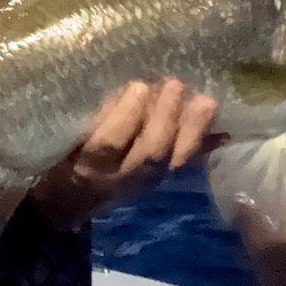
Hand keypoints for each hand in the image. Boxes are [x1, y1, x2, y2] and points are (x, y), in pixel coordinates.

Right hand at [28, 80, 220, 228]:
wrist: (67, 201)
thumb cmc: (60, 157)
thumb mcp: (63, 139)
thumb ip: (90, 117)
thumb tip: (130, 88)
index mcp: (88, 164)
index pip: (110, 144)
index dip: (127, 116)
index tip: (138, 86)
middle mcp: (119, 179)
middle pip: (150, 154)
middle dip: (166, 118)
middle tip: (174, 84)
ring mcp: (143, 184)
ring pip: (173, 163)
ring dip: (191, 130)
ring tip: (205, 100)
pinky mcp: (159, 184)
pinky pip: (185, 167)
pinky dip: (205, 148)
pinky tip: (225, 131)